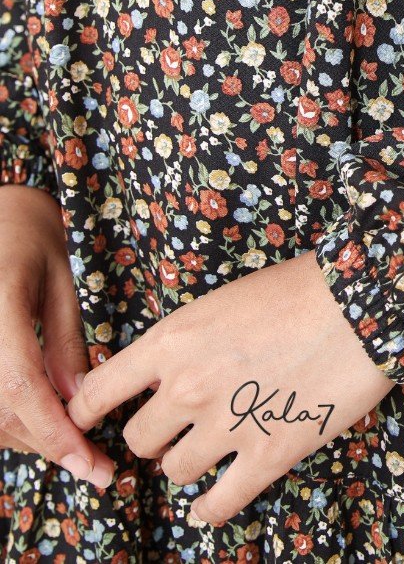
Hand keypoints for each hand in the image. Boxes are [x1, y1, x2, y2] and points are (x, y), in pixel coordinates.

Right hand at [0, 185, 114, 487]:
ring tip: (77, 444)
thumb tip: (79, 400)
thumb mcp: (59, 280)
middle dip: (50, 443)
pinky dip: (11, 422)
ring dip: (31, 438)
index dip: (54, 431)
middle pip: (2, 412)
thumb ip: (65, 340)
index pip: (20, 385)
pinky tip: (44, 421)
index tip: (90, 463)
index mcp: (0, 302)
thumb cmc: (28, 238)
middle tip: (95, 465)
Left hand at [65, 250, 394, 524]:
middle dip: (157, 434)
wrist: (364, 300)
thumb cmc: (301, 288)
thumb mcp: (225, 299)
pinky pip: (218, 504)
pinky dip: (209, 509)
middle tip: (180, 425)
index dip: (88, 412)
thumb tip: (166, 371)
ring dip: (189, 462)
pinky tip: (210, 504)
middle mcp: (188, 387)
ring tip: (212, 447)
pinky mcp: (267, 456)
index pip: (97, 392)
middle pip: (139, 439)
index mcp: (172, 340)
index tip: (90, 422)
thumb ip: (187, 341)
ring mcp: (227, 426)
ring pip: (176, 471)